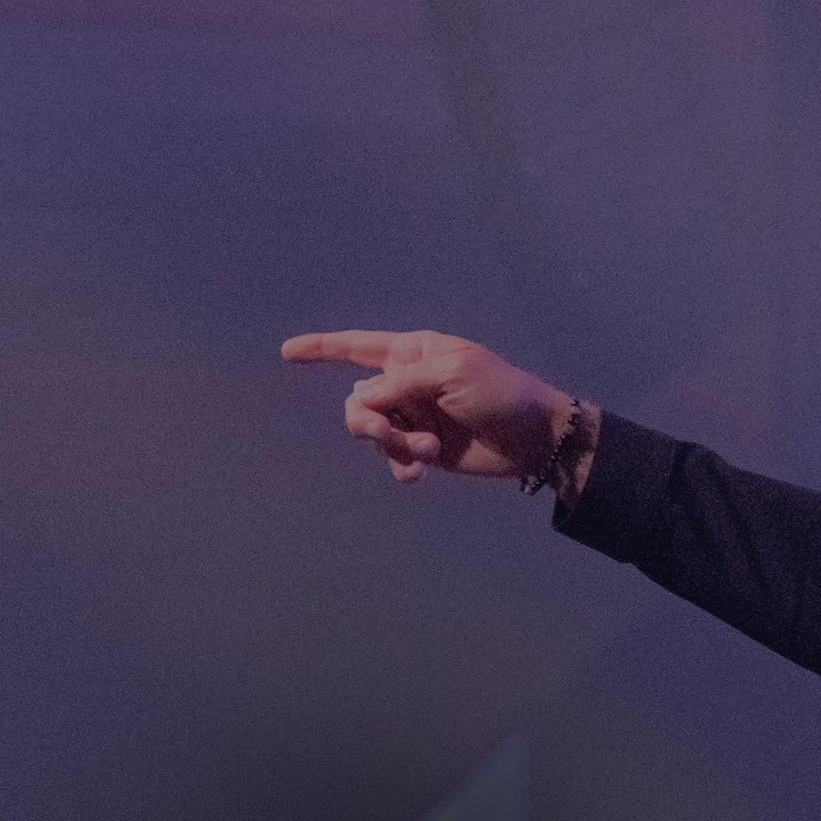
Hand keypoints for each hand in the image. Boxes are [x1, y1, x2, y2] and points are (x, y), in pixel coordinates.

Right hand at [280, 329, 567, 484]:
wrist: (532, 438)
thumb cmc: (500, 392)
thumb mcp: (451, 374)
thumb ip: (400, 384)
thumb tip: (359, 401)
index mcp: (412, 353)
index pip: (357, 347)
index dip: (322, 349)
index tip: (287, 353)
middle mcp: (406, 383)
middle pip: (357, 402)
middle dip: (370, 421)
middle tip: (392, 433)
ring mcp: (413, 417)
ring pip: (371, 432)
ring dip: (393, 444)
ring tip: (426, 452)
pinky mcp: (422, 449)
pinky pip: (392, 458)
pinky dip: (402, 465)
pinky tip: (420, 472)